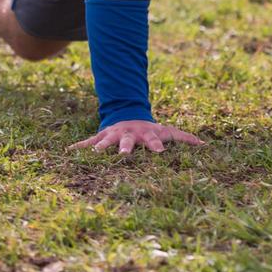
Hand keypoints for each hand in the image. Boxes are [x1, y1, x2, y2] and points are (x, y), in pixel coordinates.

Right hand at [69, 120, 203, 154]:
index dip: (156, 146)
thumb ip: (185, 138)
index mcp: (146, 135)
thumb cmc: (150, 130)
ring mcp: (113, 136)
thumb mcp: (167, 131)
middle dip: (125, 148)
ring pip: (104, 142)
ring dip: (99, 148)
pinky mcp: (100, 137)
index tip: (159, 152)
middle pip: (127, 142)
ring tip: (92, 154)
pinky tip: (66, 152)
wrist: (128, 116)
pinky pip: (87, 143)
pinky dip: (77, 148)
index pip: (153, 141)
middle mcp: (128, 135)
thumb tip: (205, 145)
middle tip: (123, 156)